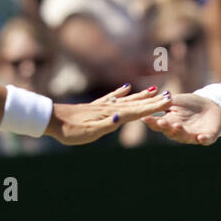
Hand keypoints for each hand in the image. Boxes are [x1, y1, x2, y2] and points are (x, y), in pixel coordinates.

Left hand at [48, 84, 167, 144]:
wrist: (50, 119)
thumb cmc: (69, 130)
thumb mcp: (88, 133)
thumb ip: (106, 125)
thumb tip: (121, 117)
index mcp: (111, 115)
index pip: (137, 111)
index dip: (153, 107)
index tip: (168, 102)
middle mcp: (109, 108)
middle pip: (135, 104)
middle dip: (152, 101)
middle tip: (169, 96)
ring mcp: (102, 105)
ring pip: (127, 100)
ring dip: (141, 96)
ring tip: (154, 91)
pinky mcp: (94, 106)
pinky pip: (112, 97)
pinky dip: (121, 92)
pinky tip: (127, 87)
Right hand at [143, 92, 220, 144]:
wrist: (212, 105)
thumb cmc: (190, 104)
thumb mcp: (175, 101)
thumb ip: (163, 103)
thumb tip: (147, 101)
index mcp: (170, 124)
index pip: (158, 125)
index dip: (152, 122)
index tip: (145, 118)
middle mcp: (180, 132)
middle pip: (170, 133)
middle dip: (166, 128)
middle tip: (161, 122)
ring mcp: (194, 136)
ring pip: (185, 137)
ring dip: (181, 133)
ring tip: (177, 126)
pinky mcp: (208, 137)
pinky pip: (206, 140)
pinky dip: (203, 139)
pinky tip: (200, 137)